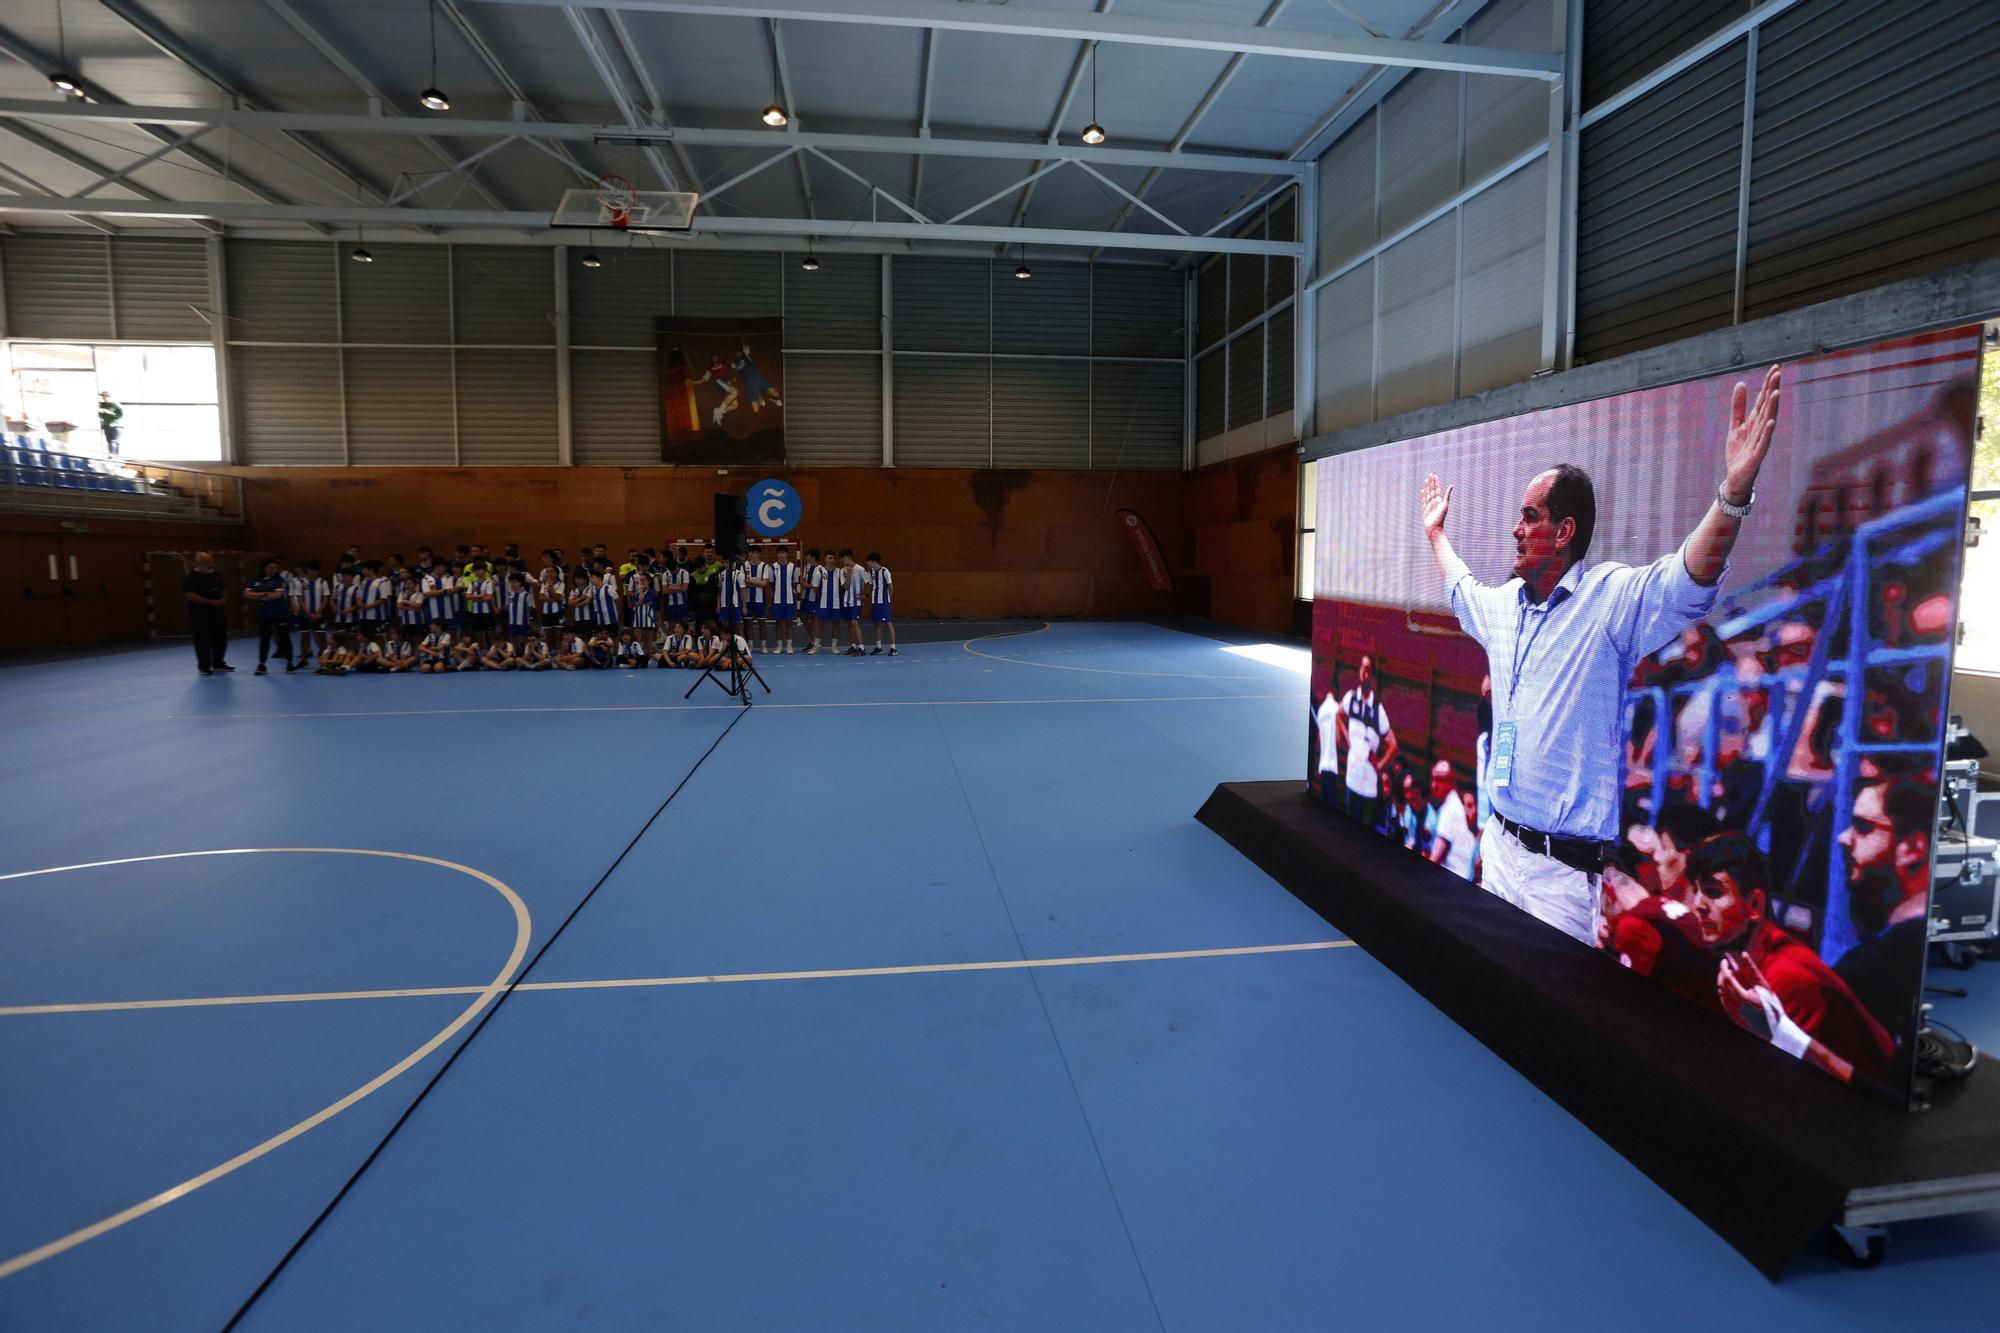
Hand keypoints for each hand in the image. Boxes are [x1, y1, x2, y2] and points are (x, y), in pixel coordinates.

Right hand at [1420, 473, 1452, 536]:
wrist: (1434, 529)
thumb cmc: (1440, 519)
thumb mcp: (1445, 505)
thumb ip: (1447, 495)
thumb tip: (1452, 485)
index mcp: (1439, 500)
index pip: (1437, 489)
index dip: (1435, 482)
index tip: (1434, 475)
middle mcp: (1434, 502)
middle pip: (1432, 490)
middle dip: (1431, 482)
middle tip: (1430, 474)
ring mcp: (1429, 505)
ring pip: (1427, 494)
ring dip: (1427, 487)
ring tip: (1426, 480)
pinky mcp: (1425, 510)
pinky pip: (1423, 501)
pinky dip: (1422, 496)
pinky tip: (1422, 491)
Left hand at [1717, 954, 1779, 1038]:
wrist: (1775, 1029)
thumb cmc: (1772, 1005)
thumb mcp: (1763, 985)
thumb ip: (1752, 969)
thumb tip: (1744, 954)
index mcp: (1742, 997)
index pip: (1726, 977)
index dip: (1724, 967)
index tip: (1724, 960)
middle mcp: (1734, 1005)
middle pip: (1721, 984)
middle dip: (1723, 974)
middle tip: (1727, 966)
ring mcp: (1732, 1012)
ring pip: (1721, 992)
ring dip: (1723, 982)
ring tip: (1732, 976)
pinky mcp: (1733, 1016)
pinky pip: (1724, 1000)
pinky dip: (1726, 991)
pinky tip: (1734, 988)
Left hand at [1721, 365, 1781, 504]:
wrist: (1735, 478)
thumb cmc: (1739, 452)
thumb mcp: (1735, 426)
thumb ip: (1738, 406)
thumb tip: (1741, 383)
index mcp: (1755, 422)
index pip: (1763, 400)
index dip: (1768, 384)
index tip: (1775, 367)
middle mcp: (1760, 429)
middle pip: (1767, 407)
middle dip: (1772, 390)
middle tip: (1777, 372)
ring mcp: (1760, 442)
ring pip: (1767, 422)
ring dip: (1772, 407)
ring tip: (1776, 392)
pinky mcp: (1756, 455)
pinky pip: (1763, 442)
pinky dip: (1767, 432)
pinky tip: (1771, 421)